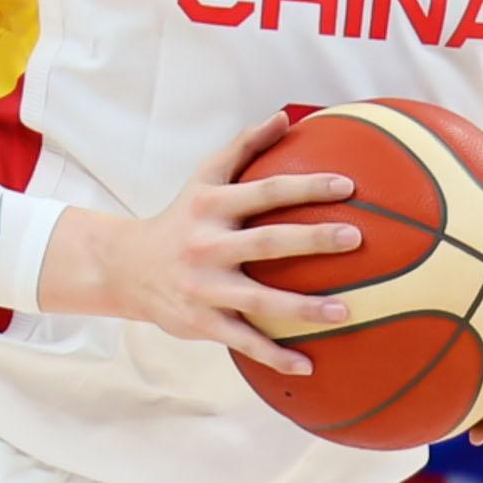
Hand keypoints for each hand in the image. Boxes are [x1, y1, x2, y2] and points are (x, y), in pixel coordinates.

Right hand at [37, 115, 358, 376]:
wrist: (125, 268)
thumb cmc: (180, 218)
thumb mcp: (203, 178)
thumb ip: (243, 147)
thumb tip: (286, 116)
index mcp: (212, 207)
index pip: (265, 192)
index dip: (306, 187)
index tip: (348, 186)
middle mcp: (207, 246)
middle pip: (267, 243)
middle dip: (313, 240)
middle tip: (356, 238)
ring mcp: (204, 288)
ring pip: (259, 301)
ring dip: (303, 309)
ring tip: (345, 312)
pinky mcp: (202, 322)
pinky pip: (243, 341)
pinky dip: (274, 356)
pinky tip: (309, 365)